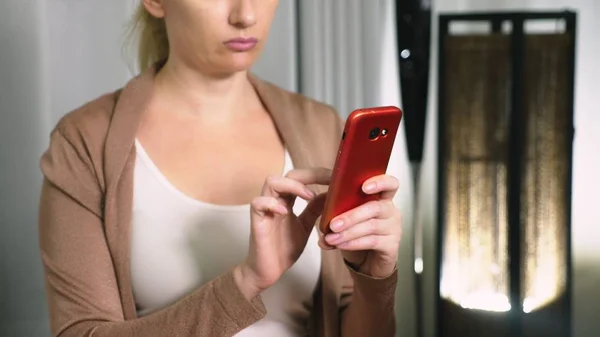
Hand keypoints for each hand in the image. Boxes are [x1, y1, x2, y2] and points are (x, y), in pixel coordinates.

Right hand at [234, 168, 330, 299]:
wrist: (268, 271)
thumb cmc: (284, 248)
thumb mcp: (306, 226)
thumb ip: (315, 210)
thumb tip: (330, 194)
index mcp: (288, 200)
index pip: (302, 177)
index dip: (319, 174)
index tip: (337, 177)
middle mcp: (276, 200)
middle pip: (289, 174)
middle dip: (311, 175)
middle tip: (329, 181)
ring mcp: (265, 209)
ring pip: (271, 181)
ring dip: (292, 185)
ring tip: (309, 196)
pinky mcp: (257, 222)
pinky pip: (258, 203)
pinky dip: (271, 203)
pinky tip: (285, 211)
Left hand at [320, 175, 401, 277]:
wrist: (367, 260)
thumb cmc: (357, 233)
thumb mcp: (347, 218)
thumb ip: (336, 210)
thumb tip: (321, 210)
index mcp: (381, 198)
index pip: (389, 184)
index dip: (379, 182)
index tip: (363, 187)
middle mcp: (391, 211)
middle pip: (374, 207)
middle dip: (351, 216)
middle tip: (333, 224)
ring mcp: (394, 228)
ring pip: (371, 226)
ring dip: (348, 232)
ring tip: (331, 238)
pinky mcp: (392, 245)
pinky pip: (372, 241)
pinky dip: (353, 243)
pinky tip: (340, 245)